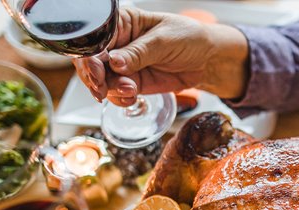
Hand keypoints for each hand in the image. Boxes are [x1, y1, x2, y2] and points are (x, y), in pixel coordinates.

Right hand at [74, 7, 247, 106]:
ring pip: (101, 80)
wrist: (207, 60)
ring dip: (111, 90)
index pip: (95, 39)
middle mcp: (118, 43)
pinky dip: (120, 98)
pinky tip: (132, 96)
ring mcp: (123, 65)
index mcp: (122, 23)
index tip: (97, 73)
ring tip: (131, 90)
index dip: (90, 57)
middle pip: (91, 62)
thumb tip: (115, 62)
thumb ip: (139, 52)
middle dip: (95, 78)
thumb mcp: (164, 41)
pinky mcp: (132, 82)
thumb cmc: (189, 38)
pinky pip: (116, 93)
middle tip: (104, 89)